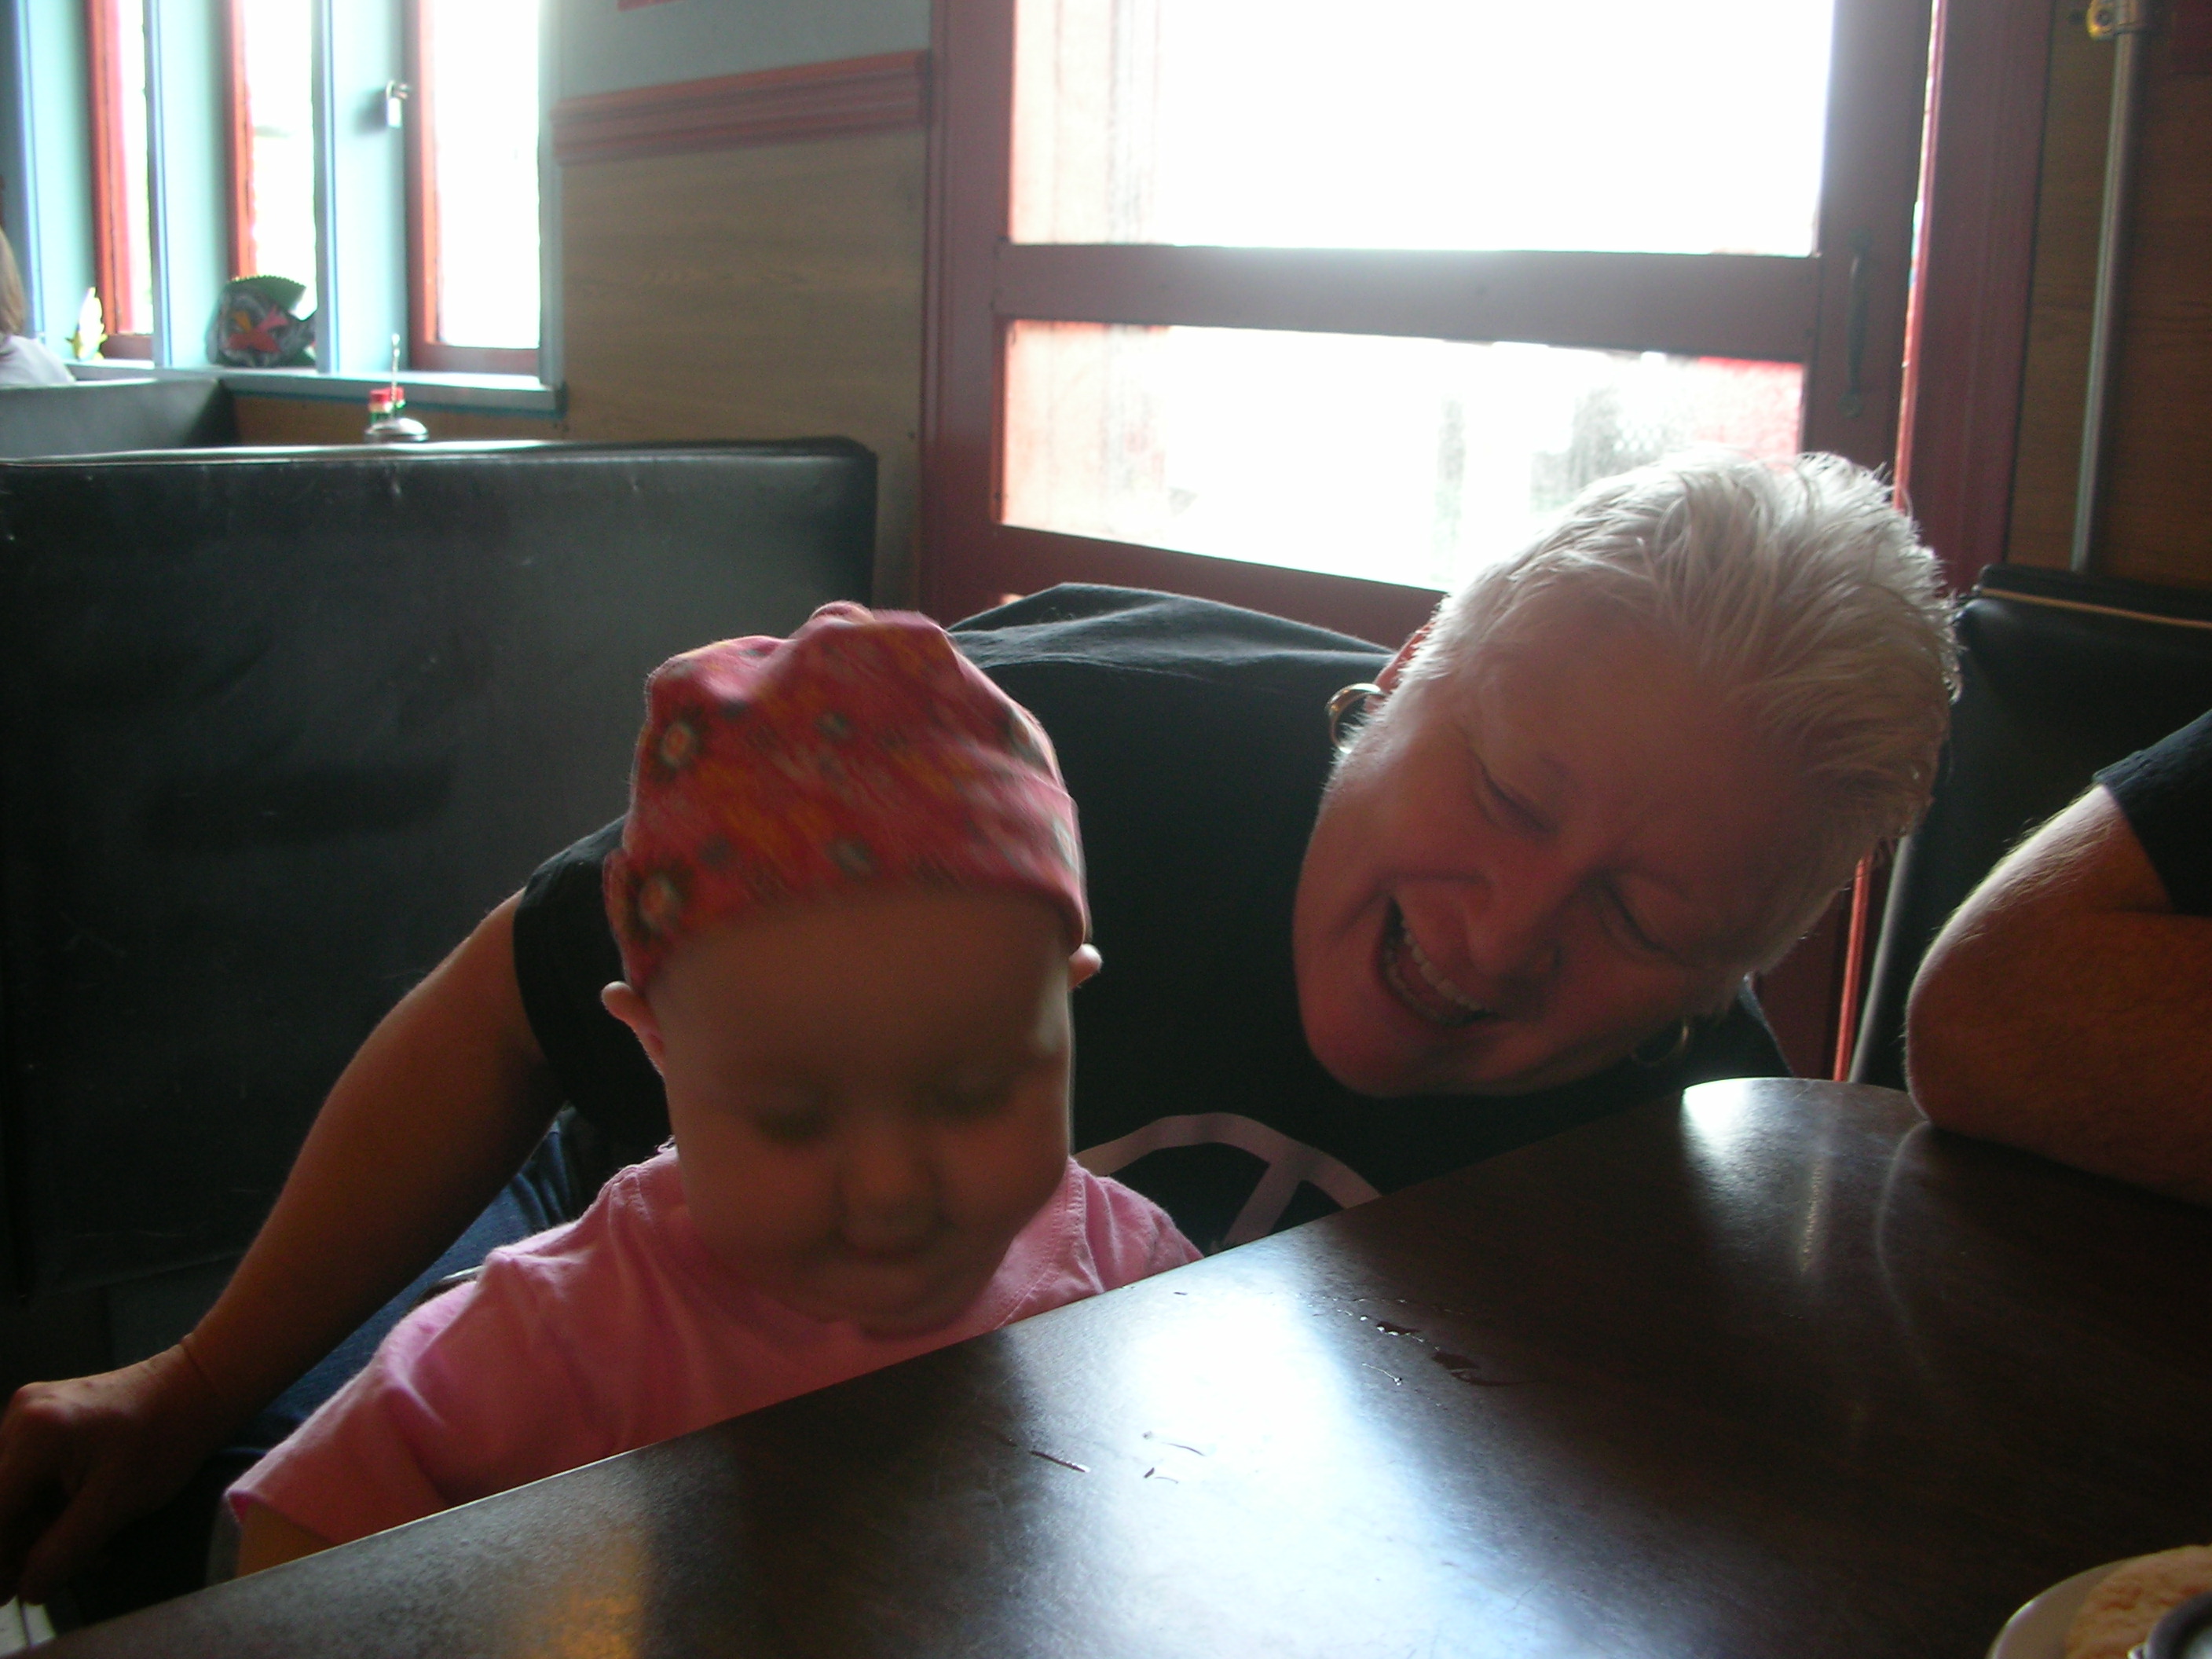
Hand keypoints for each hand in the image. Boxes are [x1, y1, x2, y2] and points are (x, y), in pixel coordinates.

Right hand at [0, 1343, 242, 1603]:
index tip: (7, 1591)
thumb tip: (27, 1592)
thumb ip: (63, 1551)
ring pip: (13, 1490)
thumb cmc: (165, 1442)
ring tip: (85, 1554)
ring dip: (37, 1528)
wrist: (199, 1386)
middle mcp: (18, 1418)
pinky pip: (30, 1470)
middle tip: (40, 1580)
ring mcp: (30, 1413)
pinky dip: (49, 1503)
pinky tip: (82, 1525)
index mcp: (32, 1438)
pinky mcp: (46, 1416)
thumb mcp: (114, 1506)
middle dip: (18, 1545)